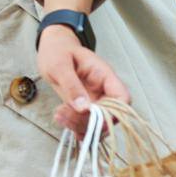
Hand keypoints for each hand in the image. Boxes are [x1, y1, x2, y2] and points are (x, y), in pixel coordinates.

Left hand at [37, 24, 129, 138]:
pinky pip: (88, 123)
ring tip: (59, 115)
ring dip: (80, 126)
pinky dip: (77, 127)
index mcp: (104, 75)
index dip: (113, 112)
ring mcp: (95, 100)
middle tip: (65, 115)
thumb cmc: (58, 51)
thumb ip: (71, 85)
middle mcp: (103, 90)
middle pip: (110, 115)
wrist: (52, 48)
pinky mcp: (85, 107)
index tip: (91, 115)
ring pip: (98, 123)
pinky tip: (64, 122)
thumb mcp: (60, 65)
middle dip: (89, 121)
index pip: (122, 98)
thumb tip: (83, 108)